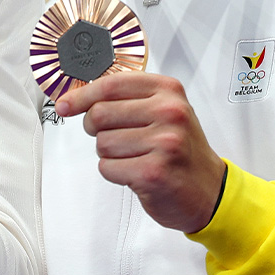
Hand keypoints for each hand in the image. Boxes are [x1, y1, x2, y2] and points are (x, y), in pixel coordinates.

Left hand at [55, 72, 226, 232]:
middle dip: (97, 130)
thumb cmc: (181, 150)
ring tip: (136, 156)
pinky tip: (137, 171)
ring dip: (110, 154)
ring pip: (101, 143)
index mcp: (168, 91)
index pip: (110, 84)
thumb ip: (127, 98)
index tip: (65, 105)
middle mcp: (169, 113)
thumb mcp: (164, 111)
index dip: (81, 95)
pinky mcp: (153, 172)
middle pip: (99, 114)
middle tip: (117, 138)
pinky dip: (116, 172)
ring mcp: (164, 143)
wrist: (209, 190)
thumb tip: (76, 97)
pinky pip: (107, 167)